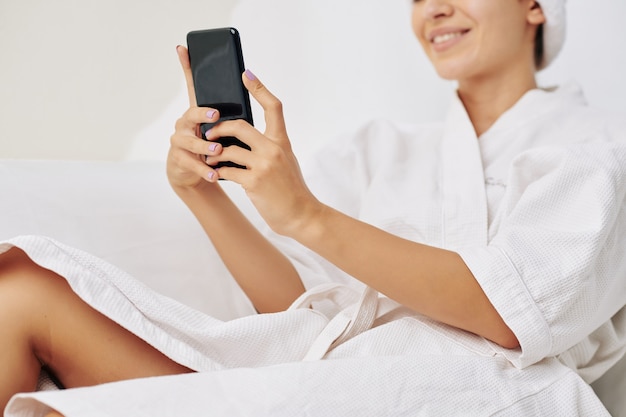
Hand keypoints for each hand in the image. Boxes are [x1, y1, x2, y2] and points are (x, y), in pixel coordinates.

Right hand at [166, 46, 223, 189]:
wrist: (196, 173)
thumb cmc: (214, 148)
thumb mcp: (226, 130)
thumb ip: (235, 115)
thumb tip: (252, 92)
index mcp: (199, 112)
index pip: (192, 84)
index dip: (186, 66)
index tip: (184, 49)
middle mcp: (186, 123)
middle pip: (191, 113)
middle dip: (202, 114)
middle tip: (216, 115)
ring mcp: (180, 141)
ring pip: (189, 141)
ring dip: (204, 146)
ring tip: (218, 152)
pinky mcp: (179, 160)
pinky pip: (190, 164)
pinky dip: (203, 170)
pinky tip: (214, 174)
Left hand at [205, 70, 321, 236]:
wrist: (301, 215)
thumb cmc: (291, 189)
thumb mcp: (286, 161)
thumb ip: (270, 147)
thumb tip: (246, 138)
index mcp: (282, 141)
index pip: (273, 107)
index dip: (259, 88)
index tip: (246, 74)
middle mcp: (273, 149)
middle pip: (240, 125)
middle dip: (220, 128)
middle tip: (209, 134)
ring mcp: (264, 165)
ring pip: (229, 149)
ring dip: (214, 154)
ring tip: (210, 159)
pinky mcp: (254, 182)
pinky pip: (227, 171)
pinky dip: (219, 172)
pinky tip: (216, 174)